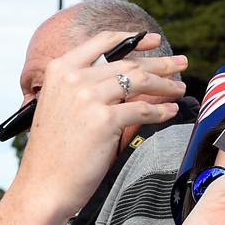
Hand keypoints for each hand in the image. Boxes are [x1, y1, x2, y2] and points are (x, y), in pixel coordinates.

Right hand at [15, 32, 186, 219]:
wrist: (43, 185)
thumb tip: (126, 78)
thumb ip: (87, 87)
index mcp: (60, 70)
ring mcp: (88, 97)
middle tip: (181, 64)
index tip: (154, 40)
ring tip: (180, 89)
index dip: (133, 39)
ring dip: (165, 84)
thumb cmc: (54, 152)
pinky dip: (162, 110)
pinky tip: (171, 111)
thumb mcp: (62, 106)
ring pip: (139, 81)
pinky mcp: (104, 120)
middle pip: (127, 62)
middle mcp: (73, 78)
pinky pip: (143, 109)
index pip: (102, 42)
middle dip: (160, 62)